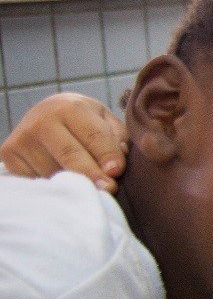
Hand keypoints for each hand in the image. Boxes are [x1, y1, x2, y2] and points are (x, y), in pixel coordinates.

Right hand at [0, 93, 127, 191]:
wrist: (46, 114)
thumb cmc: (84, 121)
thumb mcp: (105, 121)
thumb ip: (116, 139)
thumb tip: (114, 167)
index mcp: (70, 108)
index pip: (93, 137)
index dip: (107, 157)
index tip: (116, 173)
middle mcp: (42, 121)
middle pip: (70, 156)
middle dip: (91, 175)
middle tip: (107, 189)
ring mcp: (22, 139)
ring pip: (54, 172)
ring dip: (73, 183)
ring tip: (84, 182)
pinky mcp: (9, 155)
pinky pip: (36, 180)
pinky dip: (53, 185)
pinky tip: (62, 181)